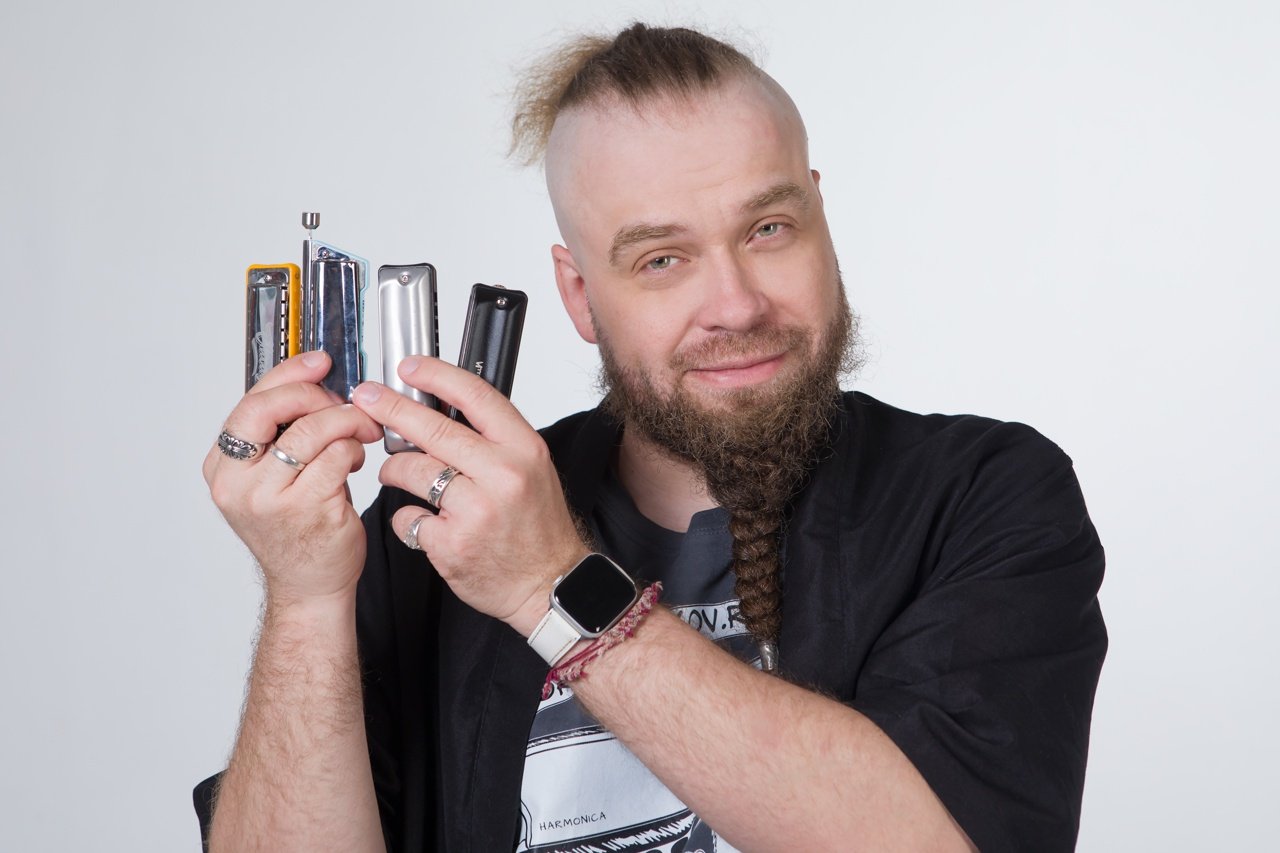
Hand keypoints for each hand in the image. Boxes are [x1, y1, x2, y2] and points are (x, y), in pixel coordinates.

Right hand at [204, 351, 383, 606]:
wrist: (310, 584)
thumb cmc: (297, 527)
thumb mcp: (272, 475)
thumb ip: (281, 432)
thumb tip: (314, 380)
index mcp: (222, 466)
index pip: (250, 403)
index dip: (289, 375)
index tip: (319, 362)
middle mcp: (236, 483)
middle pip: (268, 409)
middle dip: (312, 394)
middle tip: (341, 400)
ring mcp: (269, 499)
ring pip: (310, 431)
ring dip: (345, 422)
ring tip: (358, 431)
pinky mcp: (307, 510)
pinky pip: (335, 456)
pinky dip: (352, 449)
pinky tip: (355, 459)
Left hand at [351, 357, 588, 635]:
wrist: (549, 585)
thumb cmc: (537, 528)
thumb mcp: (531, 469)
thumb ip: (492, 439)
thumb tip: (442, 407)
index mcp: (524, 449)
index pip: (476, 396)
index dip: (437, 376)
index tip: (409, 367)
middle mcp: (503, 475)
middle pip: (433, 428)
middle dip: (390, 408)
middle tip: (367, 398)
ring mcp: (476, 510)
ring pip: (412, 470)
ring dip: (394, 469)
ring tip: (395, 473)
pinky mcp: (452, 543)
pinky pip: (407, 516)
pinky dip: (406, 518)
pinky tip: (422, 522)